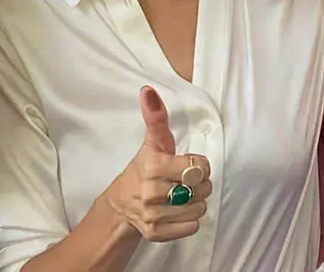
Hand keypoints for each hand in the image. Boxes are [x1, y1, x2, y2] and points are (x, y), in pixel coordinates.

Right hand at [100, 87, 212, 242]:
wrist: (121, 204)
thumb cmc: (143, 168)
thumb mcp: (153, 142)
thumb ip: (156, 117)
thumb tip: (148, 90)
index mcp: (154, 166)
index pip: (200, 167)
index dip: (200, 166)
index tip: (188, 165)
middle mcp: (152, 192)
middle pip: (202, 189)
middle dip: (200, 185)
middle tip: (186, 182)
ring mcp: (152, 214)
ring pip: (199, 209)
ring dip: (196, 203)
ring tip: (182, 198)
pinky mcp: (155, 233)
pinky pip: (191, 228)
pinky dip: (189, 222)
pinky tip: (177, 213)